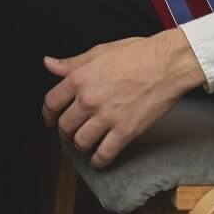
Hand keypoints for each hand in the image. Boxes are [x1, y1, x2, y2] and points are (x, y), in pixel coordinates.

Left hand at [42, 31, 207, 167]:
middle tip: (70, 133)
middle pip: (65, 126)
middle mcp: (89, 99)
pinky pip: (104, 154)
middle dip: (65, 132)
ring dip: (80, 146)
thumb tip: (49, 64)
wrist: (166, 64)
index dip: (48, 114)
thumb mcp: (98, 52)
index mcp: (79, 78)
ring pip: (81, 142)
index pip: (51, 102)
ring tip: (84, 144)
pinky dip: (98, 161)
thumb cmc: (136, 54)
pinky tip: (98, 159)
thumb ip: (72, 63)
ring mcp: (107, 117)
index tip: (50, 119)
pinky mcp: (125, 131)